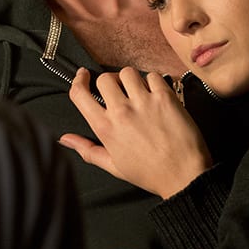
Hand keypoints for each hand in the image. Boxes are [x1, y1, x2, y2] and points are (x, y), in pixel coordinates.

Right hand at [60, 67, 211, 197]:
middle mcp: (121, 111)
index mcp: (105, 128)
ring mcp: (143, 102)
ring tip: (138, 91)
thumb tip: (64, 139)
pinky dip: (153, 82)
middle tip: (118, 91)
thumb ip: (87, 150)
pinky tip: (156, 95)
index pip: (79, 94)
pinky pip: (152, 76)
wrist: (184, 175)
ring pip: (127, 72)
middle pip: (104, 78)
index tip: (82, 75)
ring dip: (130, 79)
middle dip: (109, 82)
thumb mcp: (113, 166)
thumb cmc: (149, 173)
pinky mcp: (165, 97)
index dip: (78, 80)